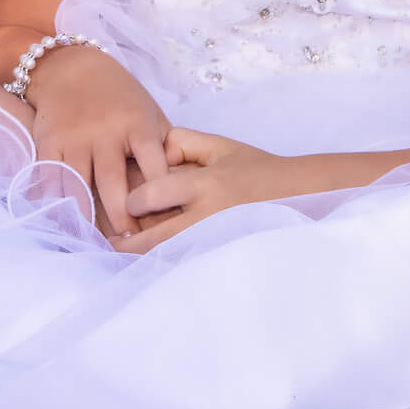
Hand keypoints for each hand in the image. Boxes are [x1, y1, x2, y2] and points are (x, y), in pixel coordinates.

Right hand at [24, 44, 170, 241]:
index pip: (155, 167)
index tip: (165, 224)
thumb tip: (179, 189)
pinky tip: (63, 224)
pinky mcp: (49, 143)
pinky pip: (50, 181)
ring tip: (96, 244)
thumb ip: (162, 148)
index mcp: (138, 125)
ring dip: (87, 219)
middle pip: (114, 185)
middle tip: (129, 245)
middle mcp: (106, 133)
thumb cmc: (121, 97)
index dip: (161, 198)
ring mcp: (75, 139)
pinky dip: (55, 205)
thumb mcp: (150, 113)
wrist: (73, 68)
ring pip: (79, 188)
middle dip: (122, 219)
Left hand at [117, 127, 294, 253]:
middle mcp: (206, 218)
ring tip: (126, 248)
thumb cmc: (256, 170)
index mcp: (206, 185)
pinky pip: (179, 265)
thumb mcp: (221, 146)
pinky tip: (153, 257)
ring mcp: (213, 244)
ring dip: (140, 255)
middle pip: (149, 240)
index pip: (150, 195)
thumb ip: (181, 143)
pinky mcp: (218, 260)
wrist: (299, 199)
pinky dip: (161, 262)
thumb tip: (146, 157)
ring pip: (161, 259)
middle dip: (123, 240)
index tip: (130, 200)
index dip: (133, 198)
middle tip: (111, 236)